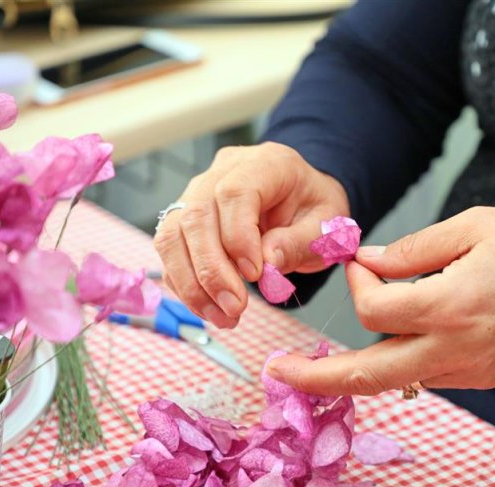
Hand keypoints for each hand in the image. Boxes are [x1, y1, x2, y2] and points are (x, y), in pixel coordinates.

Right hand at [153, 142, 348, 327]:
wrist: (302, 201)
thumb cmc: (312, 209)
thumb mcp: (324, 226)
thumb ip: (297, 242)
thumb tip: (267, 262)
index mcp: (267, 164)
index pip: (236, 193)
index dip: (238, 237)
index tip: (254, 275)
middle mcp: (224, 171)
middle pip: (197, 214)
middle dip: (211, 270)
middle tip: (234, 307)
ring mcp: (198, 191)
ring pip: (173, 234)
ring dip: (192, 283)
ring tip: (221, 316)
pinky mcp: (184, 217)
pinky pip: (170, 251)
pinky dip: (184, 284)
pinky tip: (208, 307)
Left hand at [266, 207, 494, 395]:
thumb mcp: (475, 226)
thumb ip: (414, 248)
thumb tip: (368, 262)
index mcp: (453, 304)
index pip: (375, 308)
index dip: (356, 282)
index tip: (357, 259)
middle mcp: (456, 348)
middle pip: (369, 376)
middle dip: (317, 378)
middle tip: (277, 372)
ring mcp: (467, 370)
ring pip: (393, 380)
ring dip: (352, 371)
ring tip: (314, 365)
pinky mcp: (477, 378)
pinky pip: (422, 374)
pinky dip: (393, 361)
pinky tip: (382, 341)